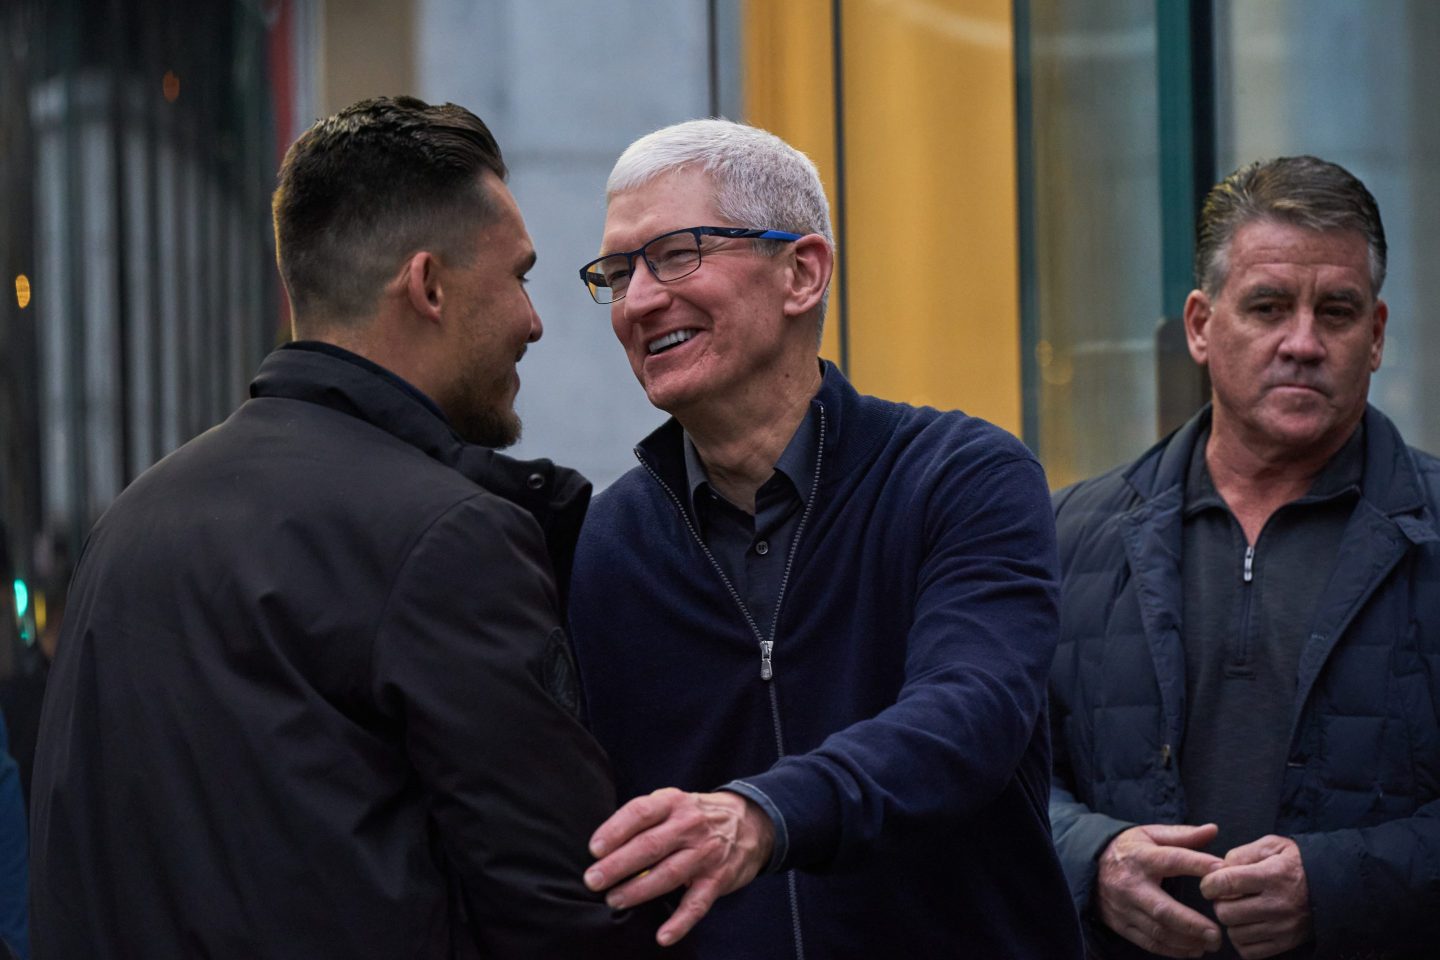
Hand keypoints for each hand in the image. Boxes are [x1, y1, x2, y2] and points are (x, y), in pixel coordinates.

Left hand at [584, 787, 773, 946]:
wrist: (750, 822)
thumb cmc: (695, 815)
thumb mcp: (672, 802)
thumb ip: (643, 817)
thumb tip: (601, 844)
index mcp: (673, 802)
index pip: (641, 813)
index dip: (615, 830)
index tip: (594, 849)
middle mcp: (690, 826)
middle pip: (650, 845)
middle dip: (618, 864)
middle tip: (593, 880)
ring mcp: (705, 853)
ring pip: (668, 874)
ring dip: (638, 890)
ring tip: (614, 901)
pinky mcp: (718, 879)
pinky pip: (697, 904)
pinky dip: (681, 922)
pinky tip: (663, 936)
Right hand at [1096, 823, 1225, 956]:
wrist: (1087, 864)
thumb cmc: (1128, 849)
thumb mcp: (1150, 834)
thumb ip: (1182, 835)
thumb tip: (1213, 830)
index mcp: (1140, 857)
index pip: (1172, 860)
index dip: (1198, 864)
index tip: (1222, 872)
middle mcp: (1130, 884)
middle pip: (1162, 909)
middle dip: (1192, 924)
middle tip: (1217, 934)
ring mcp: (1123, 907)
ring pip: (1157, 930)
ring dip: (1185, 941)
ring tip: (1209, 944)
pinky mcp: (1120, 923)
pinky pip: (1147, 941)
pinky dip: (1171, 950)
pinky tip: (1191, 950)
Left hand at [1200, 835, 1310, 958]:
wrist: (1333, 886)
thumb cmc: (1295, 863)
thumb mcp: (1272, 846)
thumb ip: (1242, 853)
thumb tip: (1218, 869)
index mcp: (1272, 875)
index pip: (1228, 882)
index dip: (1209, 883)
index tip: (1210, 883)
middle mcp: (1278, 904)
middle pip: (1226, 912)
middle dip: (1219, 903)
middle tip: (1226, 897)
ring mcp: (1283, 927)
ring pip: (1235, 933)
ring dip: (1231, 922)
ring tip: (1240, 910)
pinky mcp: (1286, 943)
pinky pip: (1249, 951)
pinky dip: (1242, 940)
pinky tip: (1247, 926)